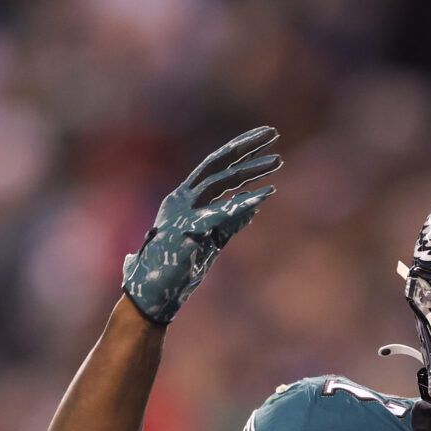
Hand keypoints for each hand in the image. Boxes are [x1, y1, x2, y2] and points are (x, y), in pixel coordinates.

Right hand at [122, 126, 281, 324]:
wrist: (152, 296)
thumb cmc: (178, 271)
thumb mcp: (207, 242)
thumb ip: (227, 223)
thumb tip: (251, 209)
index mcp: (182, 199)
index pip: (214, 166)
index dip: (238, 151)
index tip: (262, 140)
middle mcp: (180, 199)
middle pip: (218, 163)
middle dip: (247, 147)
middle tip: (274, 134)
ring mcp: (182, 212)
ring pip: (221, 180)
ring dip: (251, 169)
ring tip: (278, 161)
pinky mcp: (187, 229)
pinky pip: (222, 211)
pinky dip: (245, 202)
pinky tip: (267, 194)